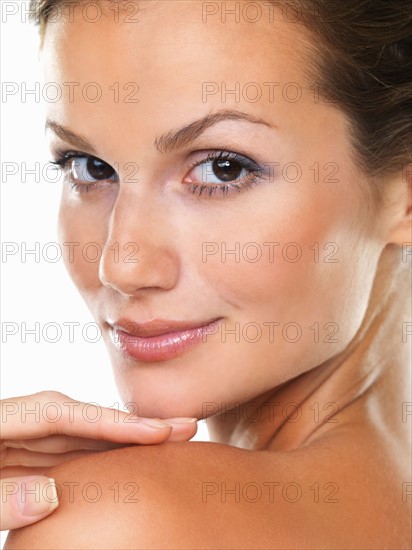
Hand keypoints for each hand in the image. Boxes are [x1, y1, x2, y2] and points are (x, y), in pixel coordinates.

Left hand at [0, 390, 197, 529]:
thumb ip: (0, 498)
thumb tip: (51, 497)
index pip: (59, 412)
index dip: (110, 420)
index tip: (157, 431)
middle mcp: (12, 426)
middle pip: (79, 420)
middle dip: (130, 425)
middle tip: (182, 428)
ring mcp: (15, 444)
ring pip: (77, 439)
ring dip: (122, 443)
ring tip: (167, 442)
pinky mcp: (18, 463)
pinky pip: (65, 459)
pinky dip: (99, 462)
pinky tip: (127, 465)